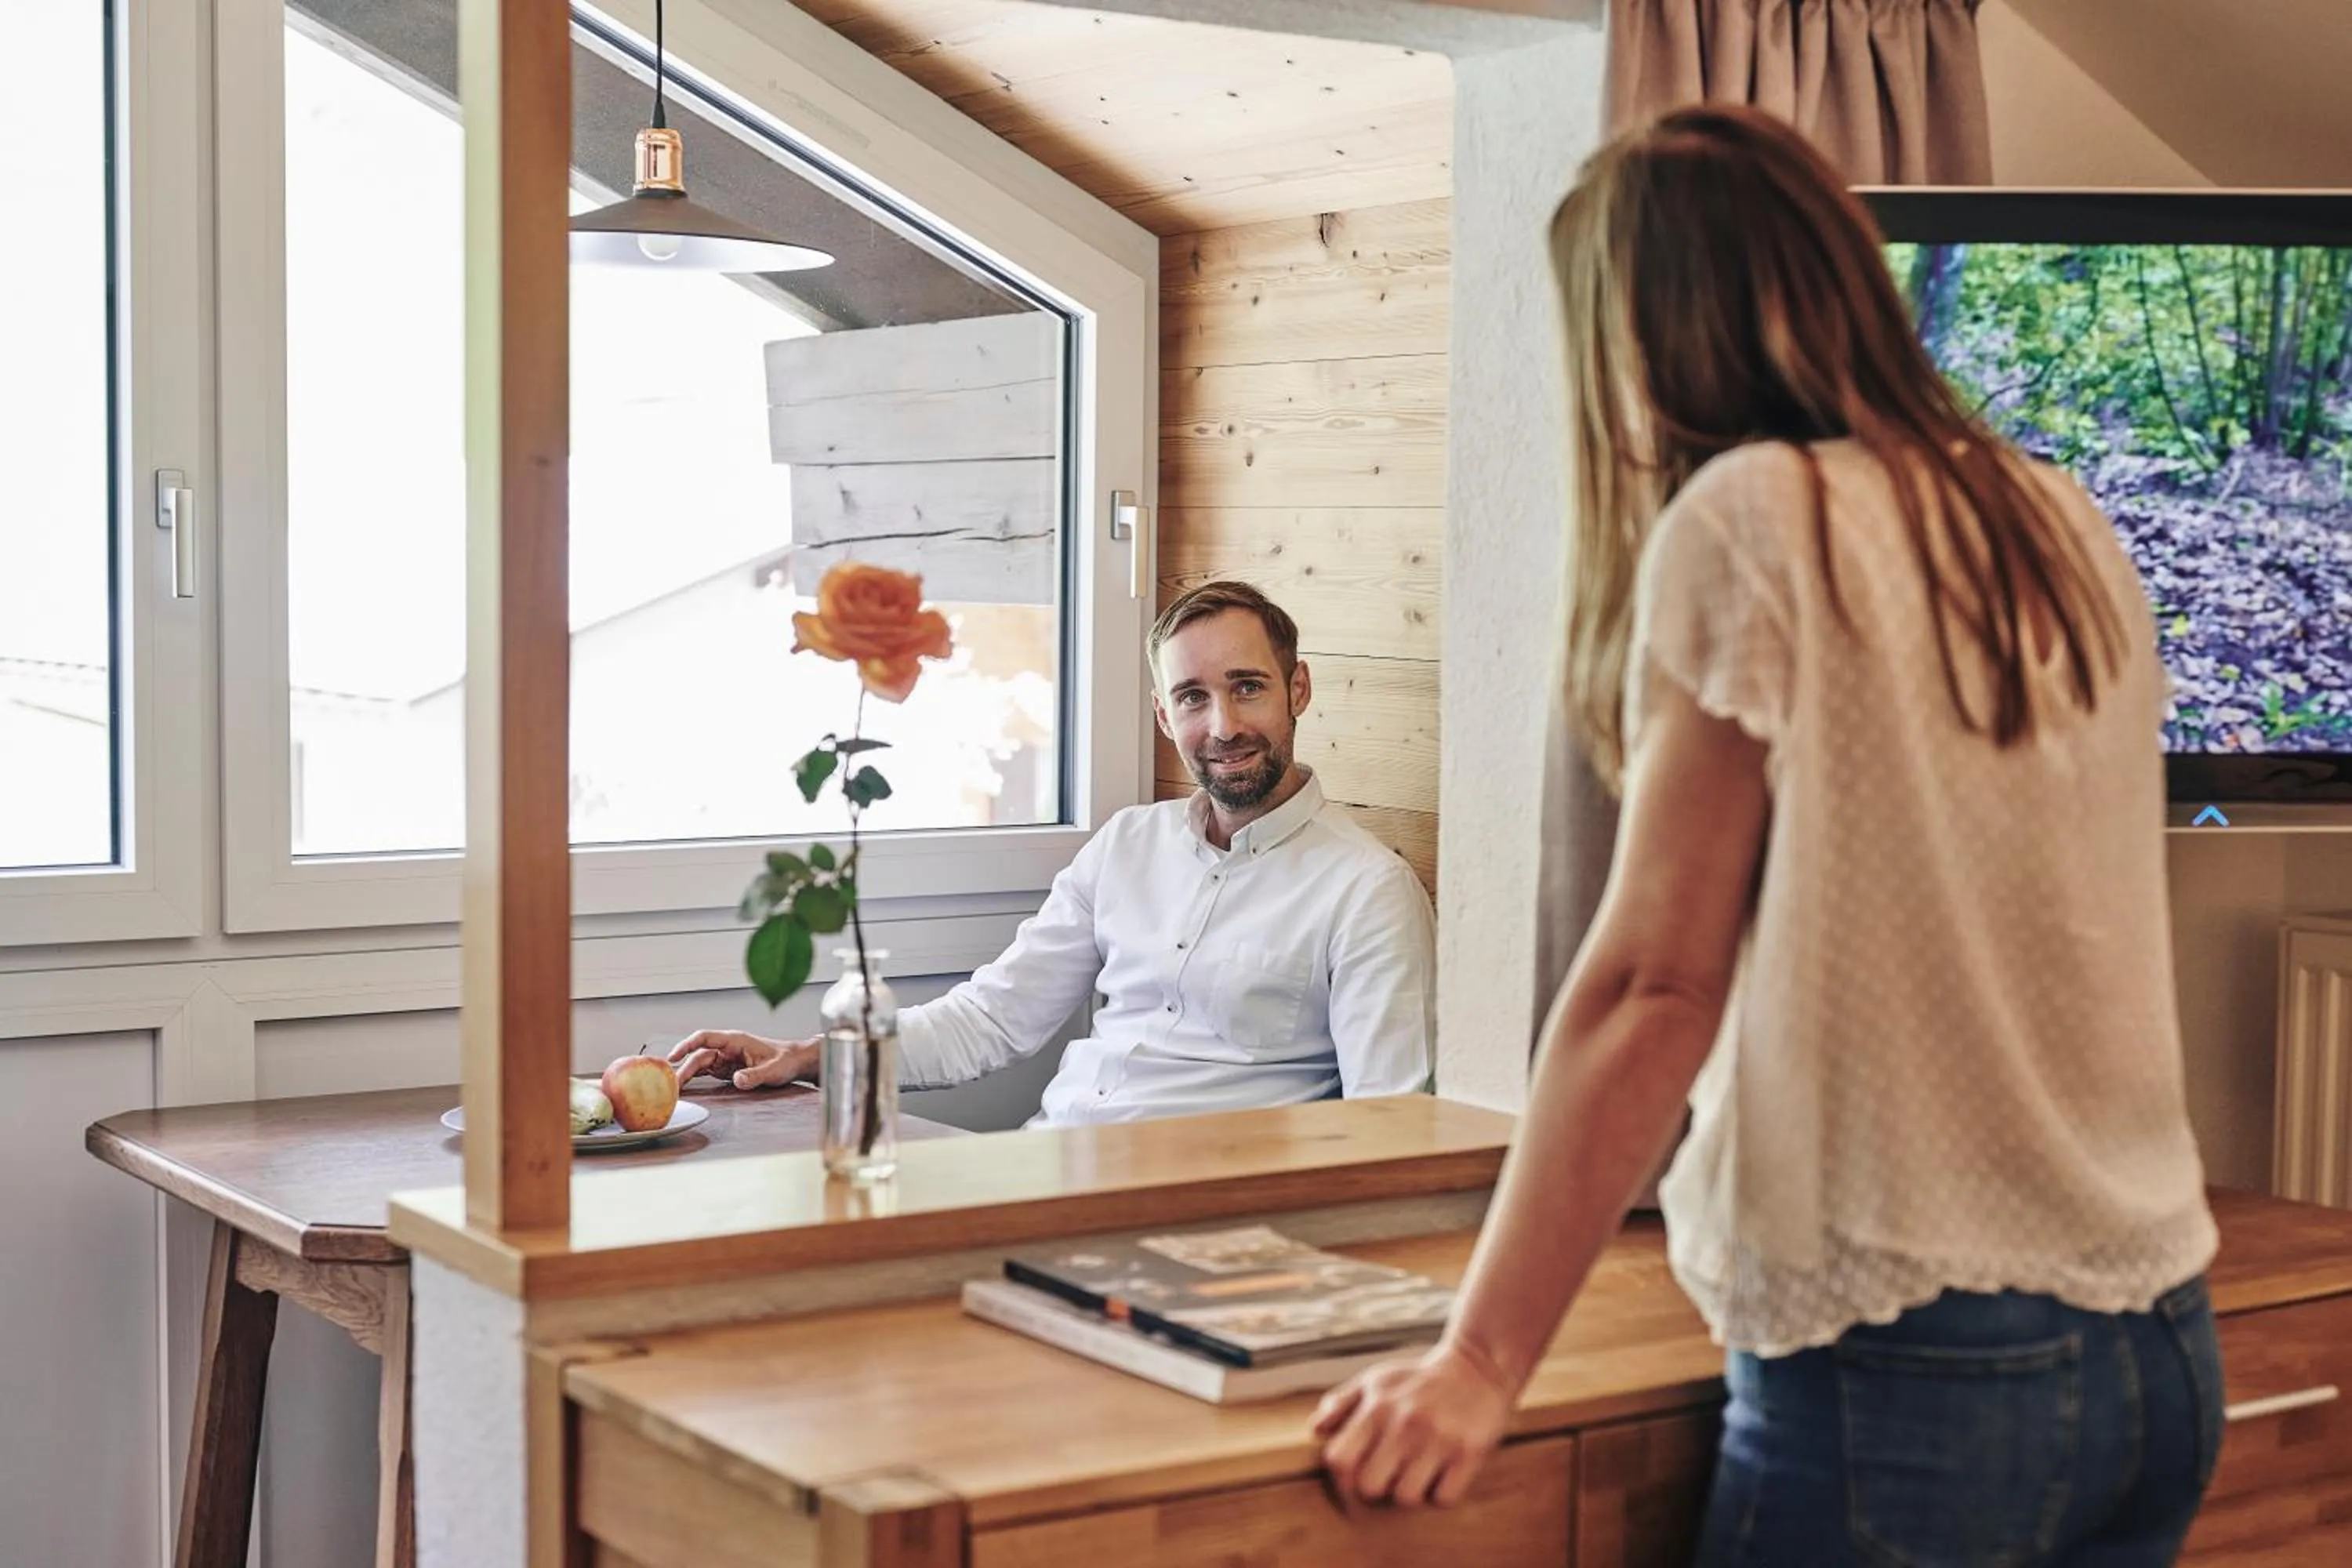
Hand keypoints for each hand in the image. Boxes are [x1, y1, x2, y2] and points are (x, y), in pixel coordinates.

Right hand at [666, 1029, 816, 1090]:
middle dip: (684, 1068)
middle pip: (699, 1055)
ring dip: (688, 1074)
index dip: (687, 1045)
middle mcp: (727, 1048)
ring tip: (675, 1089)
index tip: (674, 1056)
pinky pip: (707, 1071)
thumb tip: (738, 1080)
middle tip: (673, 1085)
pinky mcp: (727, 1068)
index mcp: (735, 1041)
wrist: (794, 1062)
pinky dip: (696, 1078)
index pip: (705, 1038)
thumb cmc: (785, 1060)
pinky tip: (687, 1087)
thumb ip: (755, 1075)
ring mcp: (726, 1058)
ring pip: (700, 1063)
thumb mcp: (773, 1070)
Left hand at [1314, 1340, 1514, 1508]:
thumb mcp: (1376, 1380)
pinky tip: (1443, 1474)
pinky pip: (1443, 1498)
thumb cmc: (1419, 1379)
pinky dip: (1441, 1494)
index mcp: (1377, 1407)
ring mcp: (1438, 1440)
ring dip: (1410, 1492)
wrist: (1477, 1367)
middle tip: (1389, 1477)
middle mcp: (1404, 1424)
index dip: (1340, 1481)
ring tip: (1418, 1473)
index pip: (1339, 1460)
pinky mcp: (1469, 1453)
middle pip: (1370, 1487)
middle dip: (1376, 1488)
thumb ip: (1341, 1402)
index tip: (1351, 1485)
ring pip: (1406, 1498)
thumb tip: (1315, 1430)